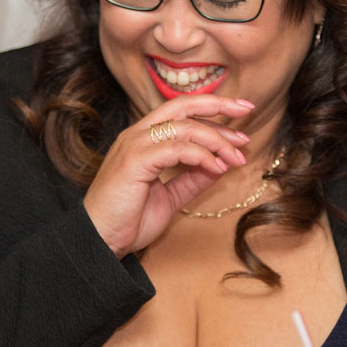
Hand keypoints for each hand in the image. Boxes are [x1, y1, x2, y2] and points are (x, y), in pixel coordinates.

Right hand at [84, 95, 255, 257]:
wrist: (101, 241)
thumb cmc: (128, 220)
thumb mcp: (170, 197)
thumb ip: (192, 178)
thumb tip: (221, 163)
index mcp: (143, 138)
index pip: (181, 110)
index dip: (212, 108)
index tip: (241, 114)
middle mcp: (137, 134)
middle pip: (182, 105)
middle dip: (218, 105)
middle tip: (246, 111)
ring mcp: (134, 145)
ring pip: (184, 127)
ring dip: (217, 139)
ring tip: (237, 156)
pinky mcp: (135, 160)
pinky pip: (177, 149)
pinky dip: (202, 156)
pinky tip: (218, 167)